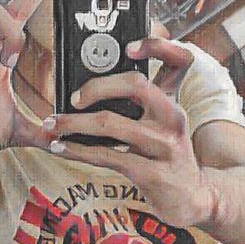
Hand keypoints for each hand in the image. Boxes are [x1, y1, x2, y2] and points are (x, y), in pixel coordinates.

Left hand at [43, 38, 215, 228]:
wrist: (192, 198)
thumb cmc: (166, 156)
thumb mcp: (162, 124)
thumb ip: (139, 103)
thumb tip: (89, 86)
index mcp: (173, 101)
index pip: (179, 60)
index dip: (157, 46)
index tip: (129, 47)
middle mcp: (172, 118)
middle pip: (136, 84)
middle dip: (97, 86)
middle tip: (73, 98)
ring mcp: (164, 145)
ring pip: (111, 122)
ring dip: (73, 123)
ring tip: (52, 124)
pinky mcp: (151, 172)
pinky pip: (106, 155)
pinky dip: (77, 150)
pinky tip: (60, 147)